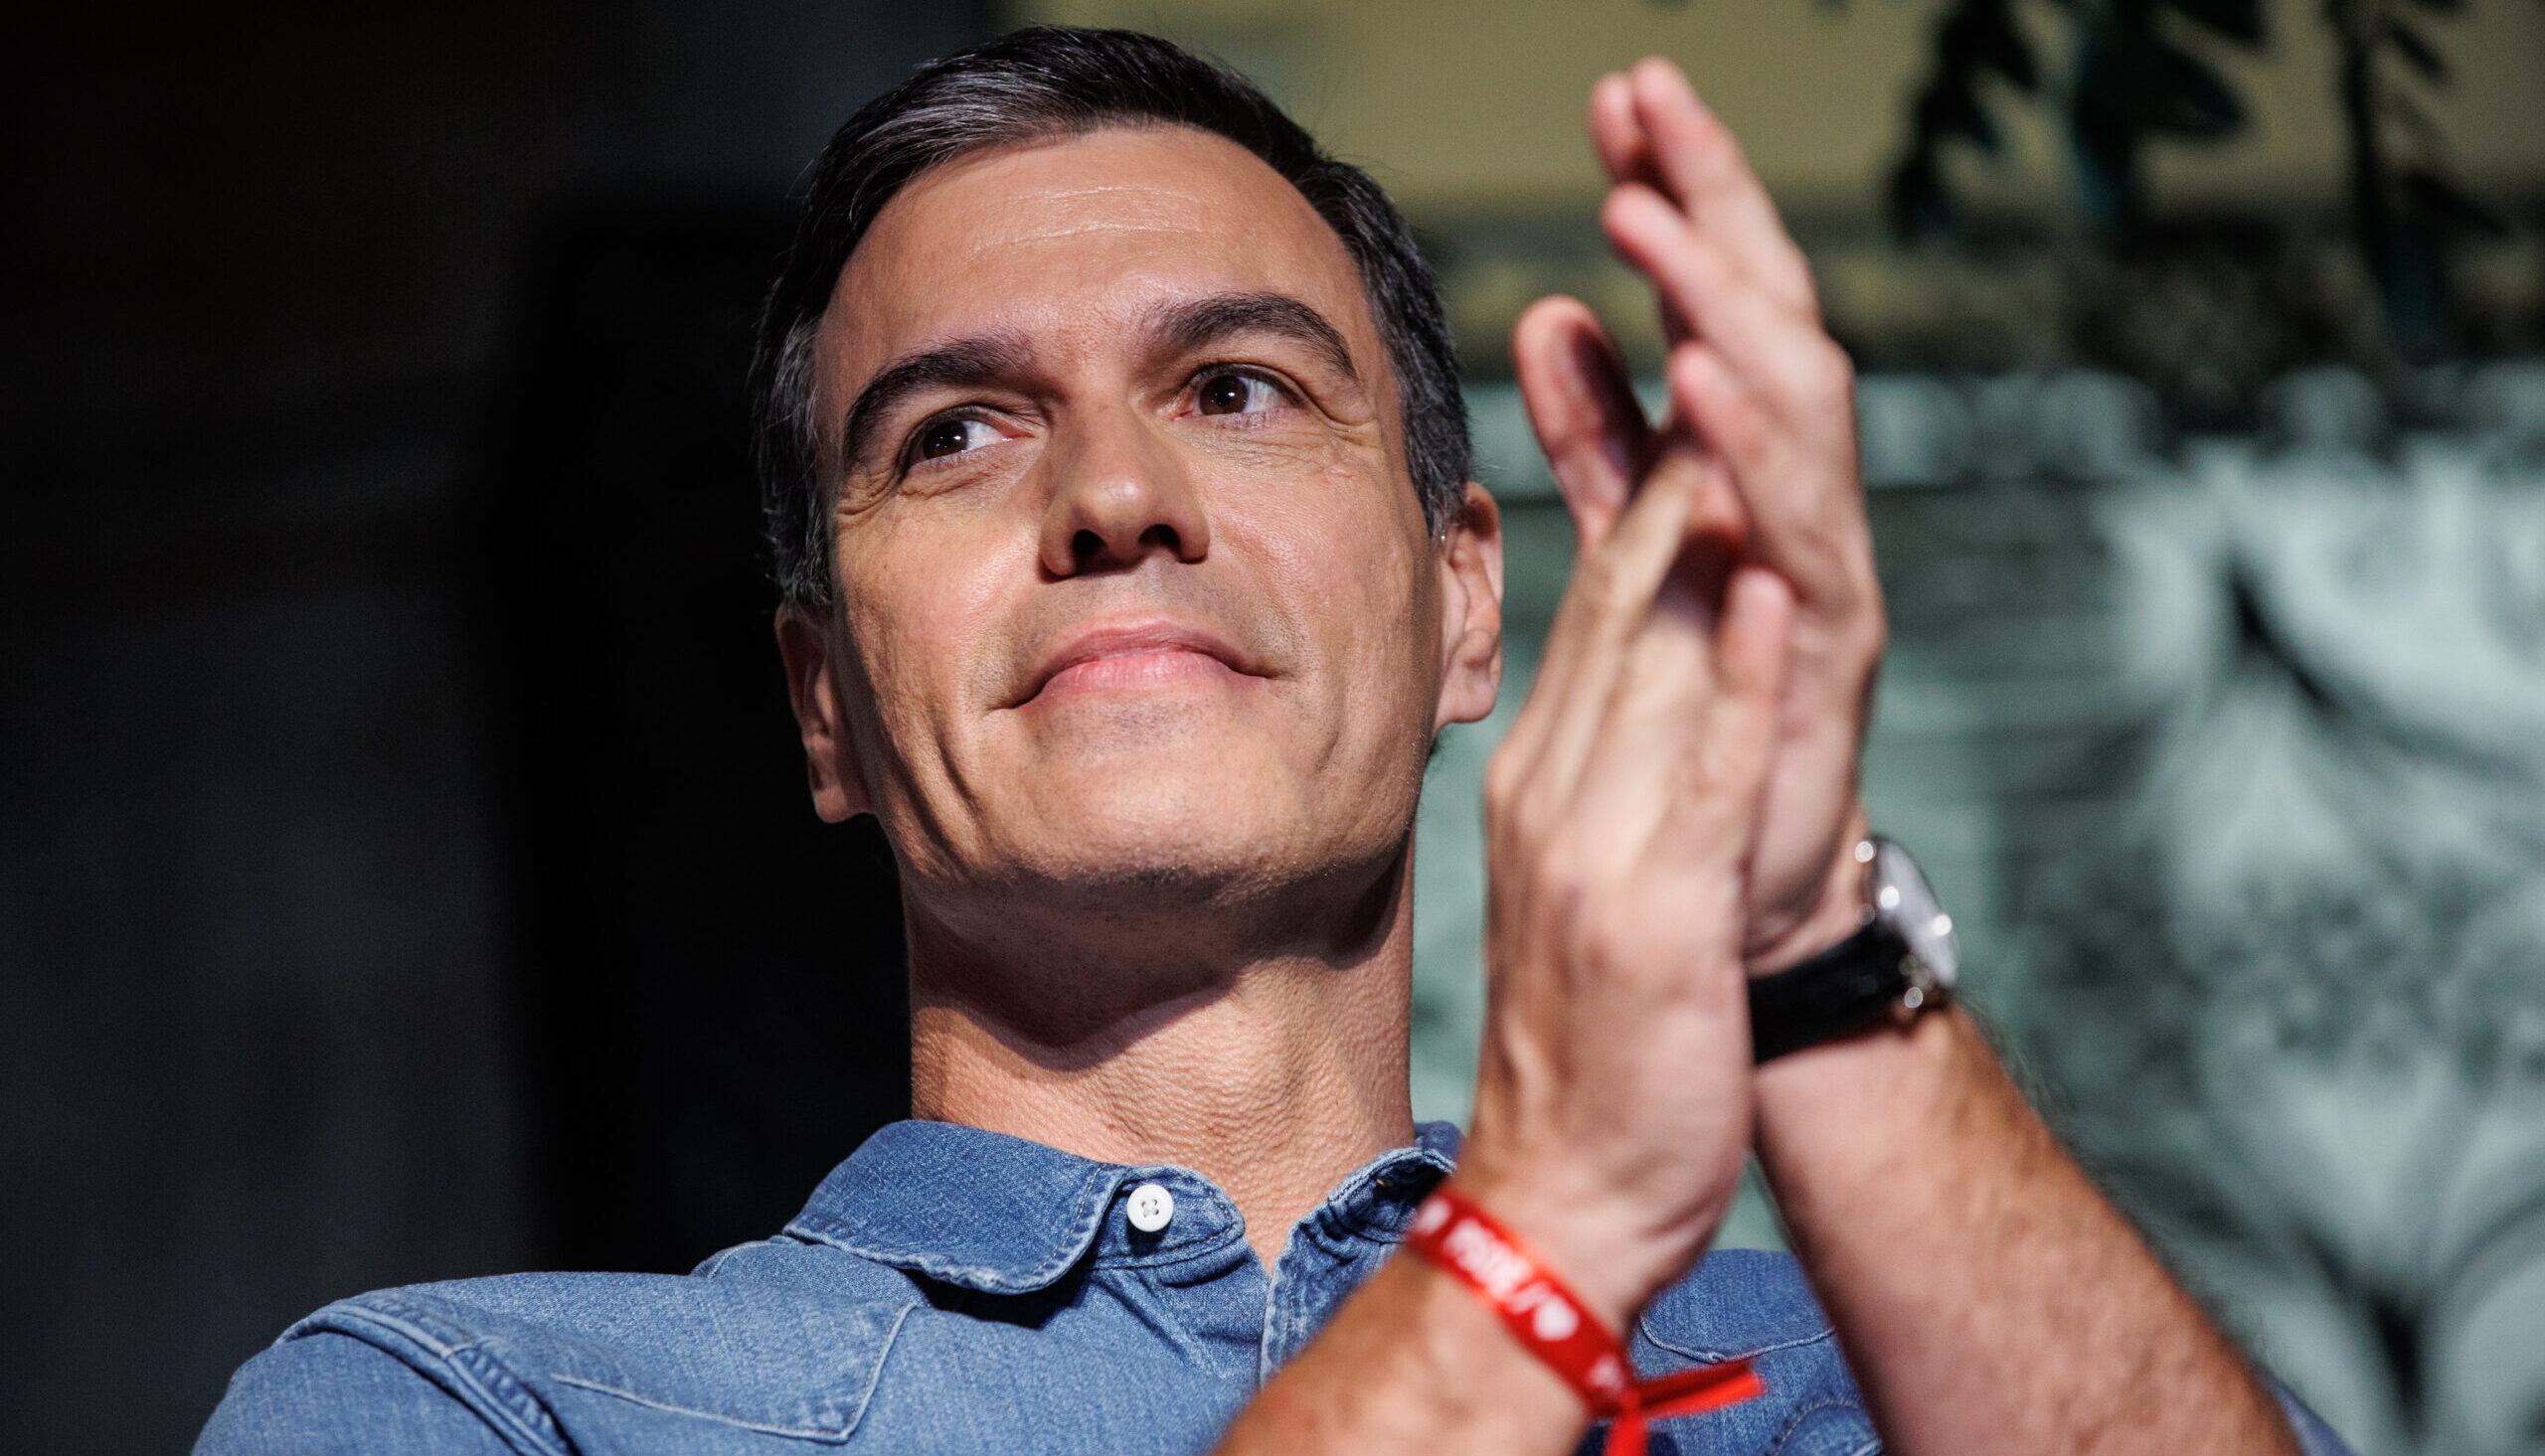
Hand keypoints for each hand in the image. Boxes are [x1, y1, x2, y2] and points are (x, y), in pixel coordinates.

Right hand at [1458, 439, 1793, 1328]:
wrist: (1557, 1200)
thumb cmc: (1592, 1047)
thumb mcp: (1589, 882)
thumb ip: (1611, 770)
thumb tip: (1654, 676)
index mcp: (1549, 778)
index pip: (1606, 602)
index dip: (1654, 478)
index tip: (1701, 373)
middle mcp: (1562, 789)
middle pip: (1623, 596)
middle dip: (1670, 450)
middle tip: (1707, 326)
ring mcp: (1600, 847)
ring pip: (1655, 657)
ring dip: (1703, 522)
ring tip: (1740, 395)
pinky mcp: (1654, 914)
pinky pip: (1702, 775)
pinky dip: (1742, 677)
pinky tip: (1774, 589)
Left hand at [1515, 58, 1885, 970]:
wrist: (1752, 888)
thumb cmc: (1698, 714)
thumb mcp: (1630, 550)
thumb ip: (1601, 440)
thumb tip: (1557, 313)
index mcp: (1741, 464)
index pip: (1712, 299)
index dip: (1676, 196)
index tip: (1618, 100)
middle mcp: (1793, 499)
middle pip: (1768, 321)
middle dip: (1713, 211)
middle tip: (1652, 108)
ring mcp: (1818, 575)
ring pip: (1795, 421)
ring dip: (1728, 322)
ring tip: (1658, 235)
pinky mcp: (1827, 664)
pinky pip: (1803, 556)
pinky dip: (1760, 476)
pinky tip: (1713, 410)